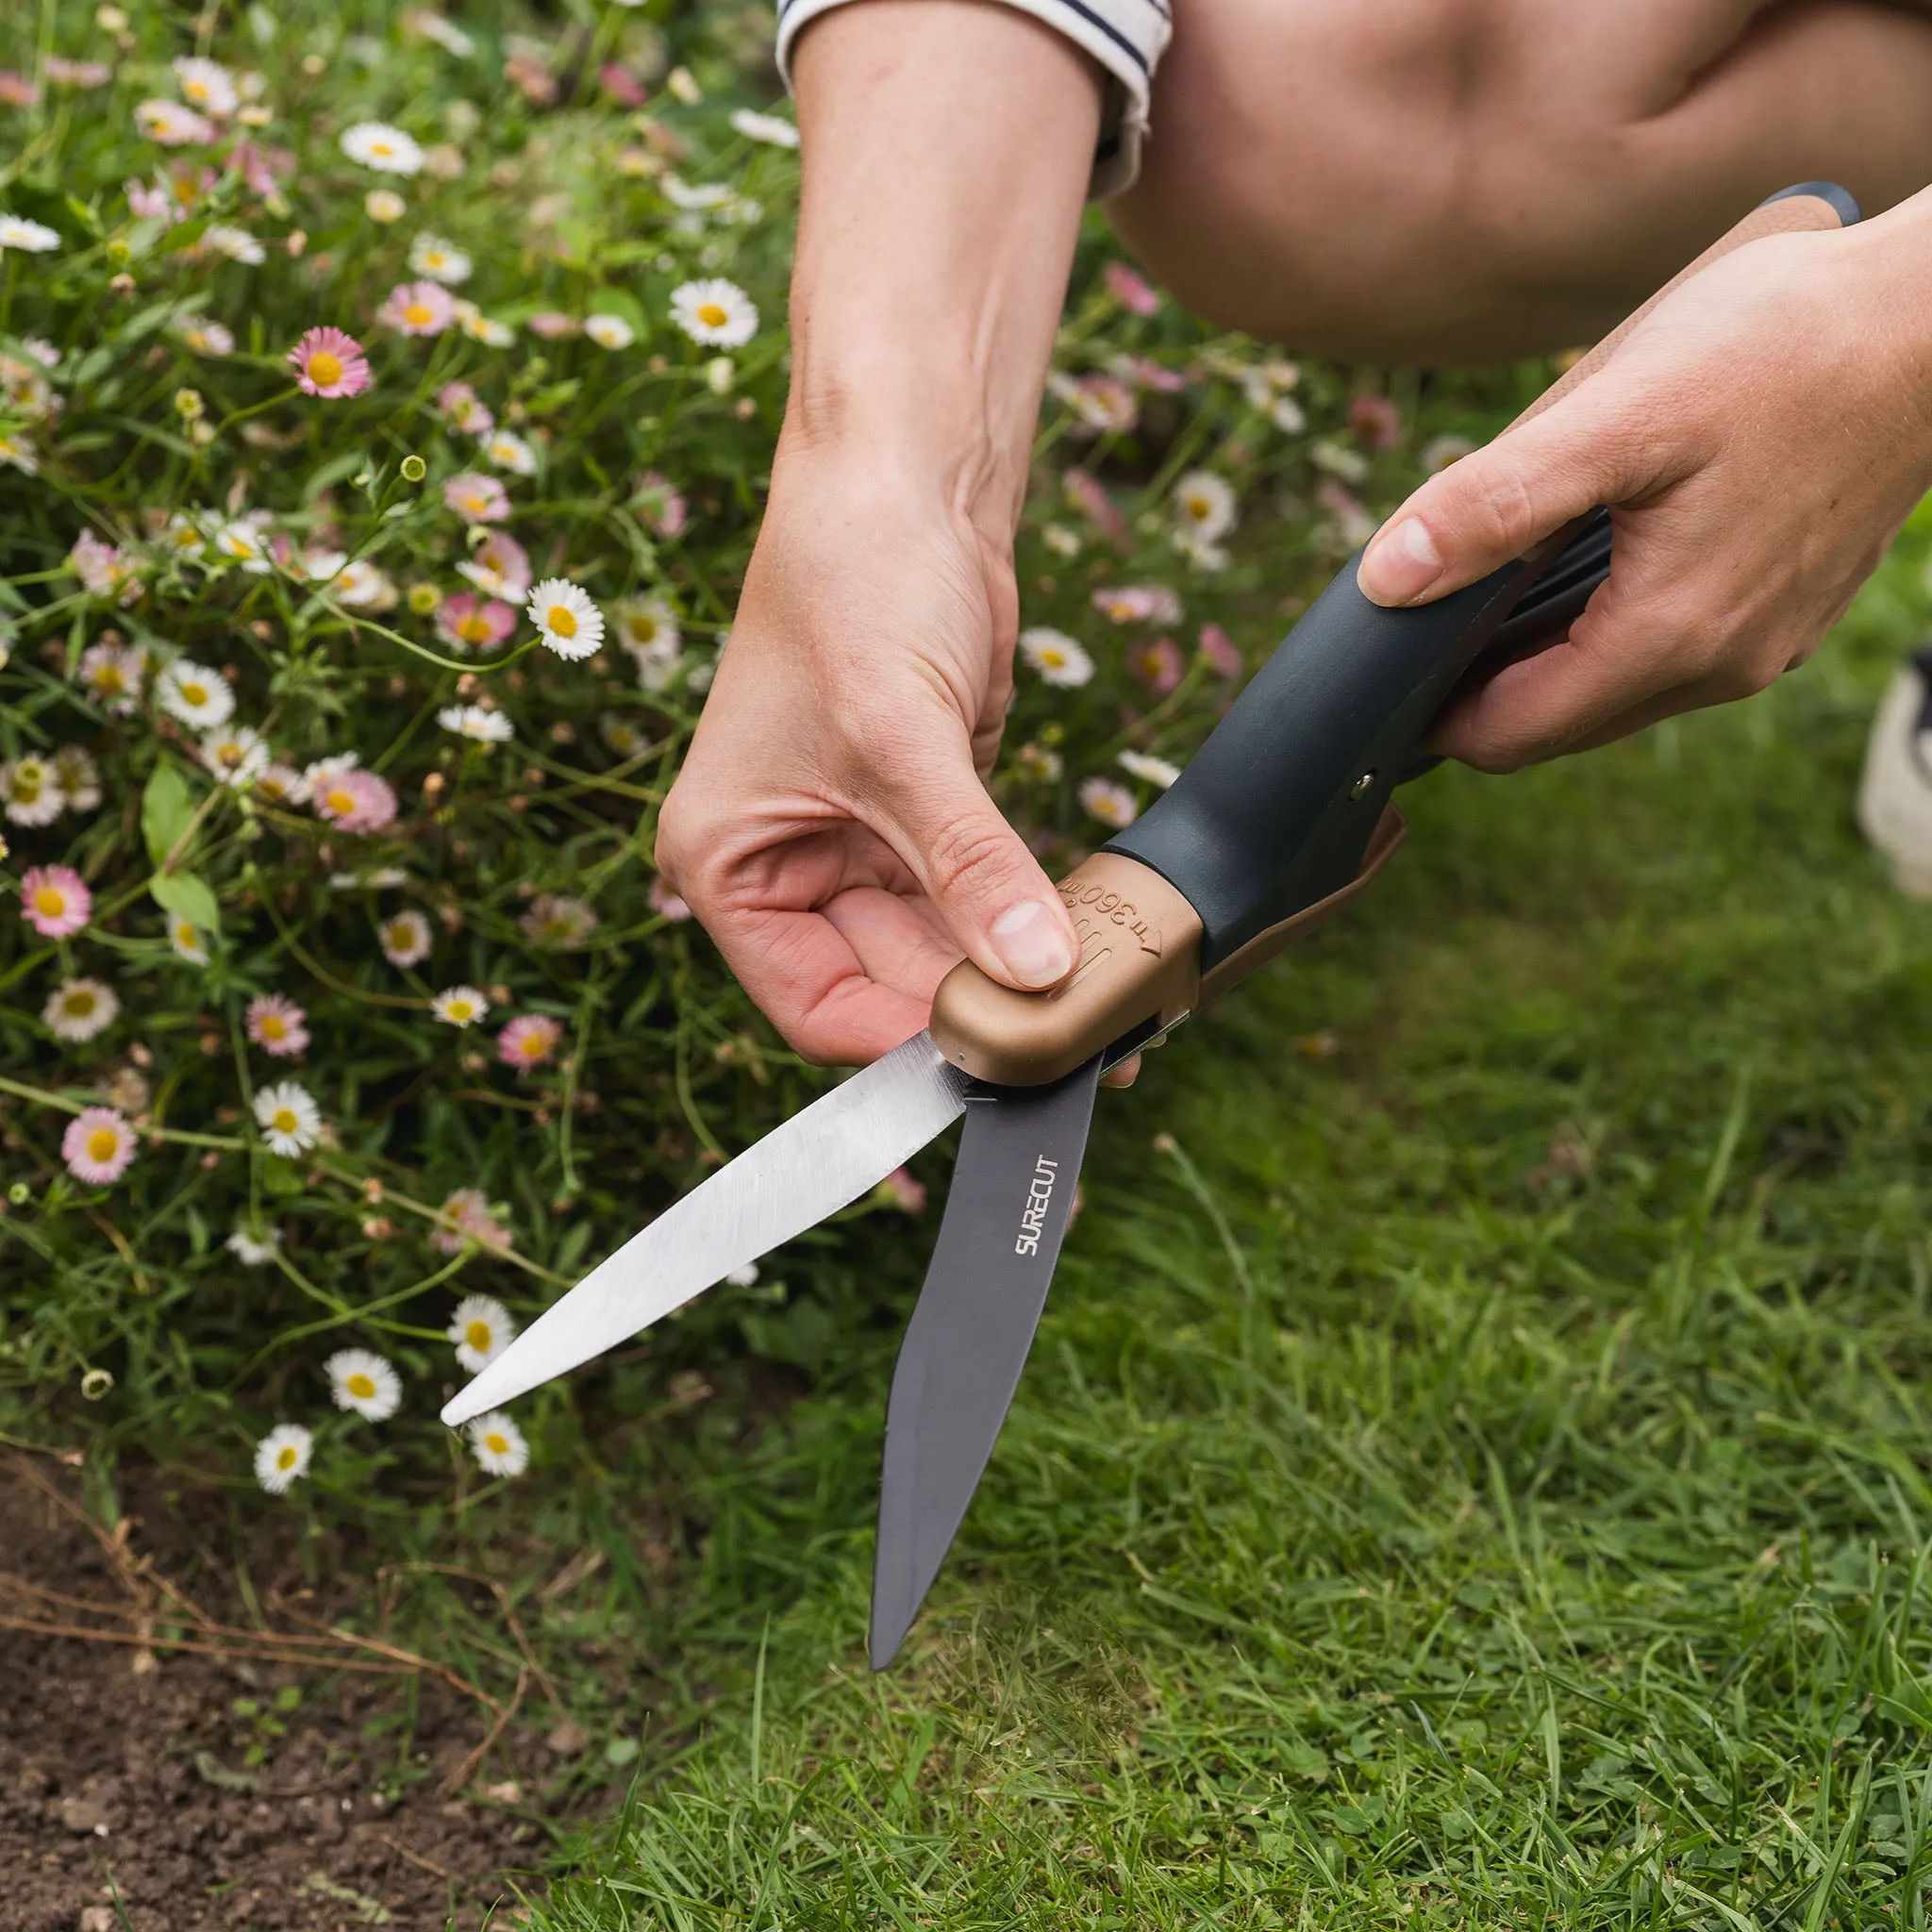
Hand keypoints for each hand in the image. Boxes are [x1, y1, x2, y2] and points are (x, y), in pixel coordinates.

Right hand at [656, 456, 1078, 1066]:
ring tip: (1098, 1009)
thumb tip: (1033, 972)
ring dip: (1014, 978)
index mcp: (727, 862)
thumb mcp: (901, 736)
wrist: (907, 484)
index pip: (815, 1005)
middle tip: (1074, 1042)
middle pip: (886, 987)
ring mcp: (859, 847)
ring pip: (941, 954)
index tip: (997, 1057)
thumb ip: (968, 864)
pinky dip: (1029, 926)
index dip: (902, 1042)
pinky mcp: (929, 821)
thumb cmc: (853, 582)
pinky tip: (1088, 951)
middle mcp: (784, 868)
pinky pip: (981, 902)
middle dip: (976, 1012)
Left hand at [1357, 202, 1931, 768]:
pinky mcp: (1787, 612)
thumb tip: (1388, 578)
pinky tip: (1584, 561)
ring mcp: (1762, 646)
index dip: (1431, 715)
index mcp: (1668, 637)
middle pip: (1556, 725)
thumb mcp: (1616, 416)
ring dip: (1543, 658)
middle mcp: (1720, 666)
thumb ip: (1494, 504)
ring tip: (1490, 586)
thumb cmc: (1781, 347)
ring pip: (1612, 693)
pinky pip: (1668, 654)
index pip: (1509, 736)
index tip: (1380, 672)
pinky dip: (1607, 630)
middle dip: (1480, 690)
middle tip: (1421, 622)